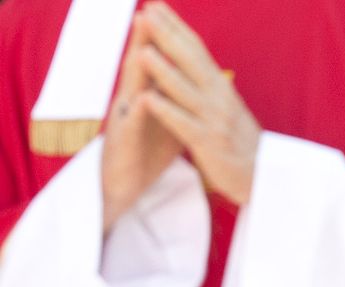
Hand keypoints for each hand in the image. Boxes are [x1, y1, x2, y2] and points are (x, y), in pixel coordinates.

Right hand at [101, 12, 183, 231]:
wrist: (126, 188)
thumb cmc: (147, 153)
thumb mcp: (169, 121)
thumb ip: (179, 99)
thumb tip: (198, 81)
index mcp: (148, 95)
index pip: (156, 62)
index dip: (164, 39)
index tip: (171, 12)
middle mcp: (134, 102)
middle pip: (141, 66)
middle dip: (148, 39)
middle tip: (154, 10)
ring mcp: (125, 121)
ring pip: (132, 89)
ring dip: (137, 65)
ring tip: (143, 43)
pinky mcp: (123, 144)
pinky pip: (131, 126)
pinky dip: (138, 112)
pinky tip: (143, 99)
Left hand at [135, 2, 260, 204]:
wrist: (265, 177)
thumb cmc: (242, 143)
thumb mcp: (228, 107)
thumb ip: (210, 85)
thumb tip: (194, 61)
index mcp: (222, 88)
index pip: (197, 49)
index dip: (176, 26)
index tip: (156, 5)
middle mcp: (219, 98)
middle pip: (190, 62)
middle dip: (166, 37)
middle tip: (144, 14)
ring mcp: (214, 120)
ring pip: (185, 91)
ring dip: (162, 70)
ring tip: (142, 51)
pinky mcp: (208, 144)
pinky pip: (183, 124)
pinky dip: (165, 111)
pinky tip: (147, 99)